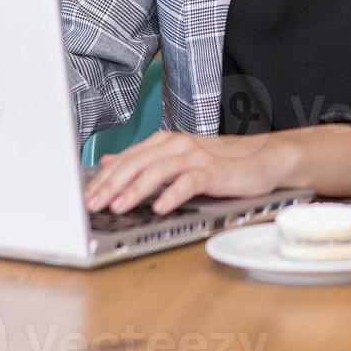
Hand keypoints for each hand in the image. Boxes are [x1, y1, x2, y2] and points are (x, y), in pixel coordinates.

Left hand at [82, 131, 295, 215]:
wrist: (265, 157)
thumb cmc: (222, 162)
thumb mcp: (179, 159)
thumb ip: (145, 161)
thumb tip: (109, 163)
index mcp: (165, 142)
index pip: (127, 159)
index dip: (103, 179)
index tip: (85, 197)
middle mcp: (177, 145)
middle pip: (136, 163)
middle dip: (110, 185)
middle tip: (92, 204)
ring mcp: (196, 156)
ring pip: (158, 171)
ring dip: (135, 190)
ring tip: (118, 207)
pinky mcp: (214, 170)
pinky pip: (189, 182)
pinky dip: (173, 194)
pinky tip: (161, 208)